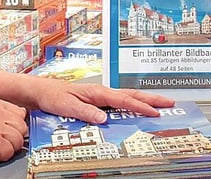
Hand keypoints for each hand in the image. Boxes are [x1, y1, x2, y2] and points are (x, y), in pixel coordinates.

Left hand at [29, 79, 174, 123]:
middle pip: (131, 95)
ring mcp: (100, 96)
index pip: (124, 100)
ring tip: (160, 105)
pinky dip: (132, 105)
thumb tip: (104, 118)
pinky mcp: (96, 101)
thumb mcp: (66, 106)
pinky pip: (119, 102)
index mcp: (97, 92)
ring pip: (127, 97)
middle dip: (152, 99)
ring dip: (144, 101)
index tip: (156, 112)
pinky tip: (136, 110)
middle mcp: (101, 92)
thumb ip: (85, 112)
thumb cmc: (52, 96)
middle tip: (170, 102)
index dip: (141, 106)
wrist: (39, 92)